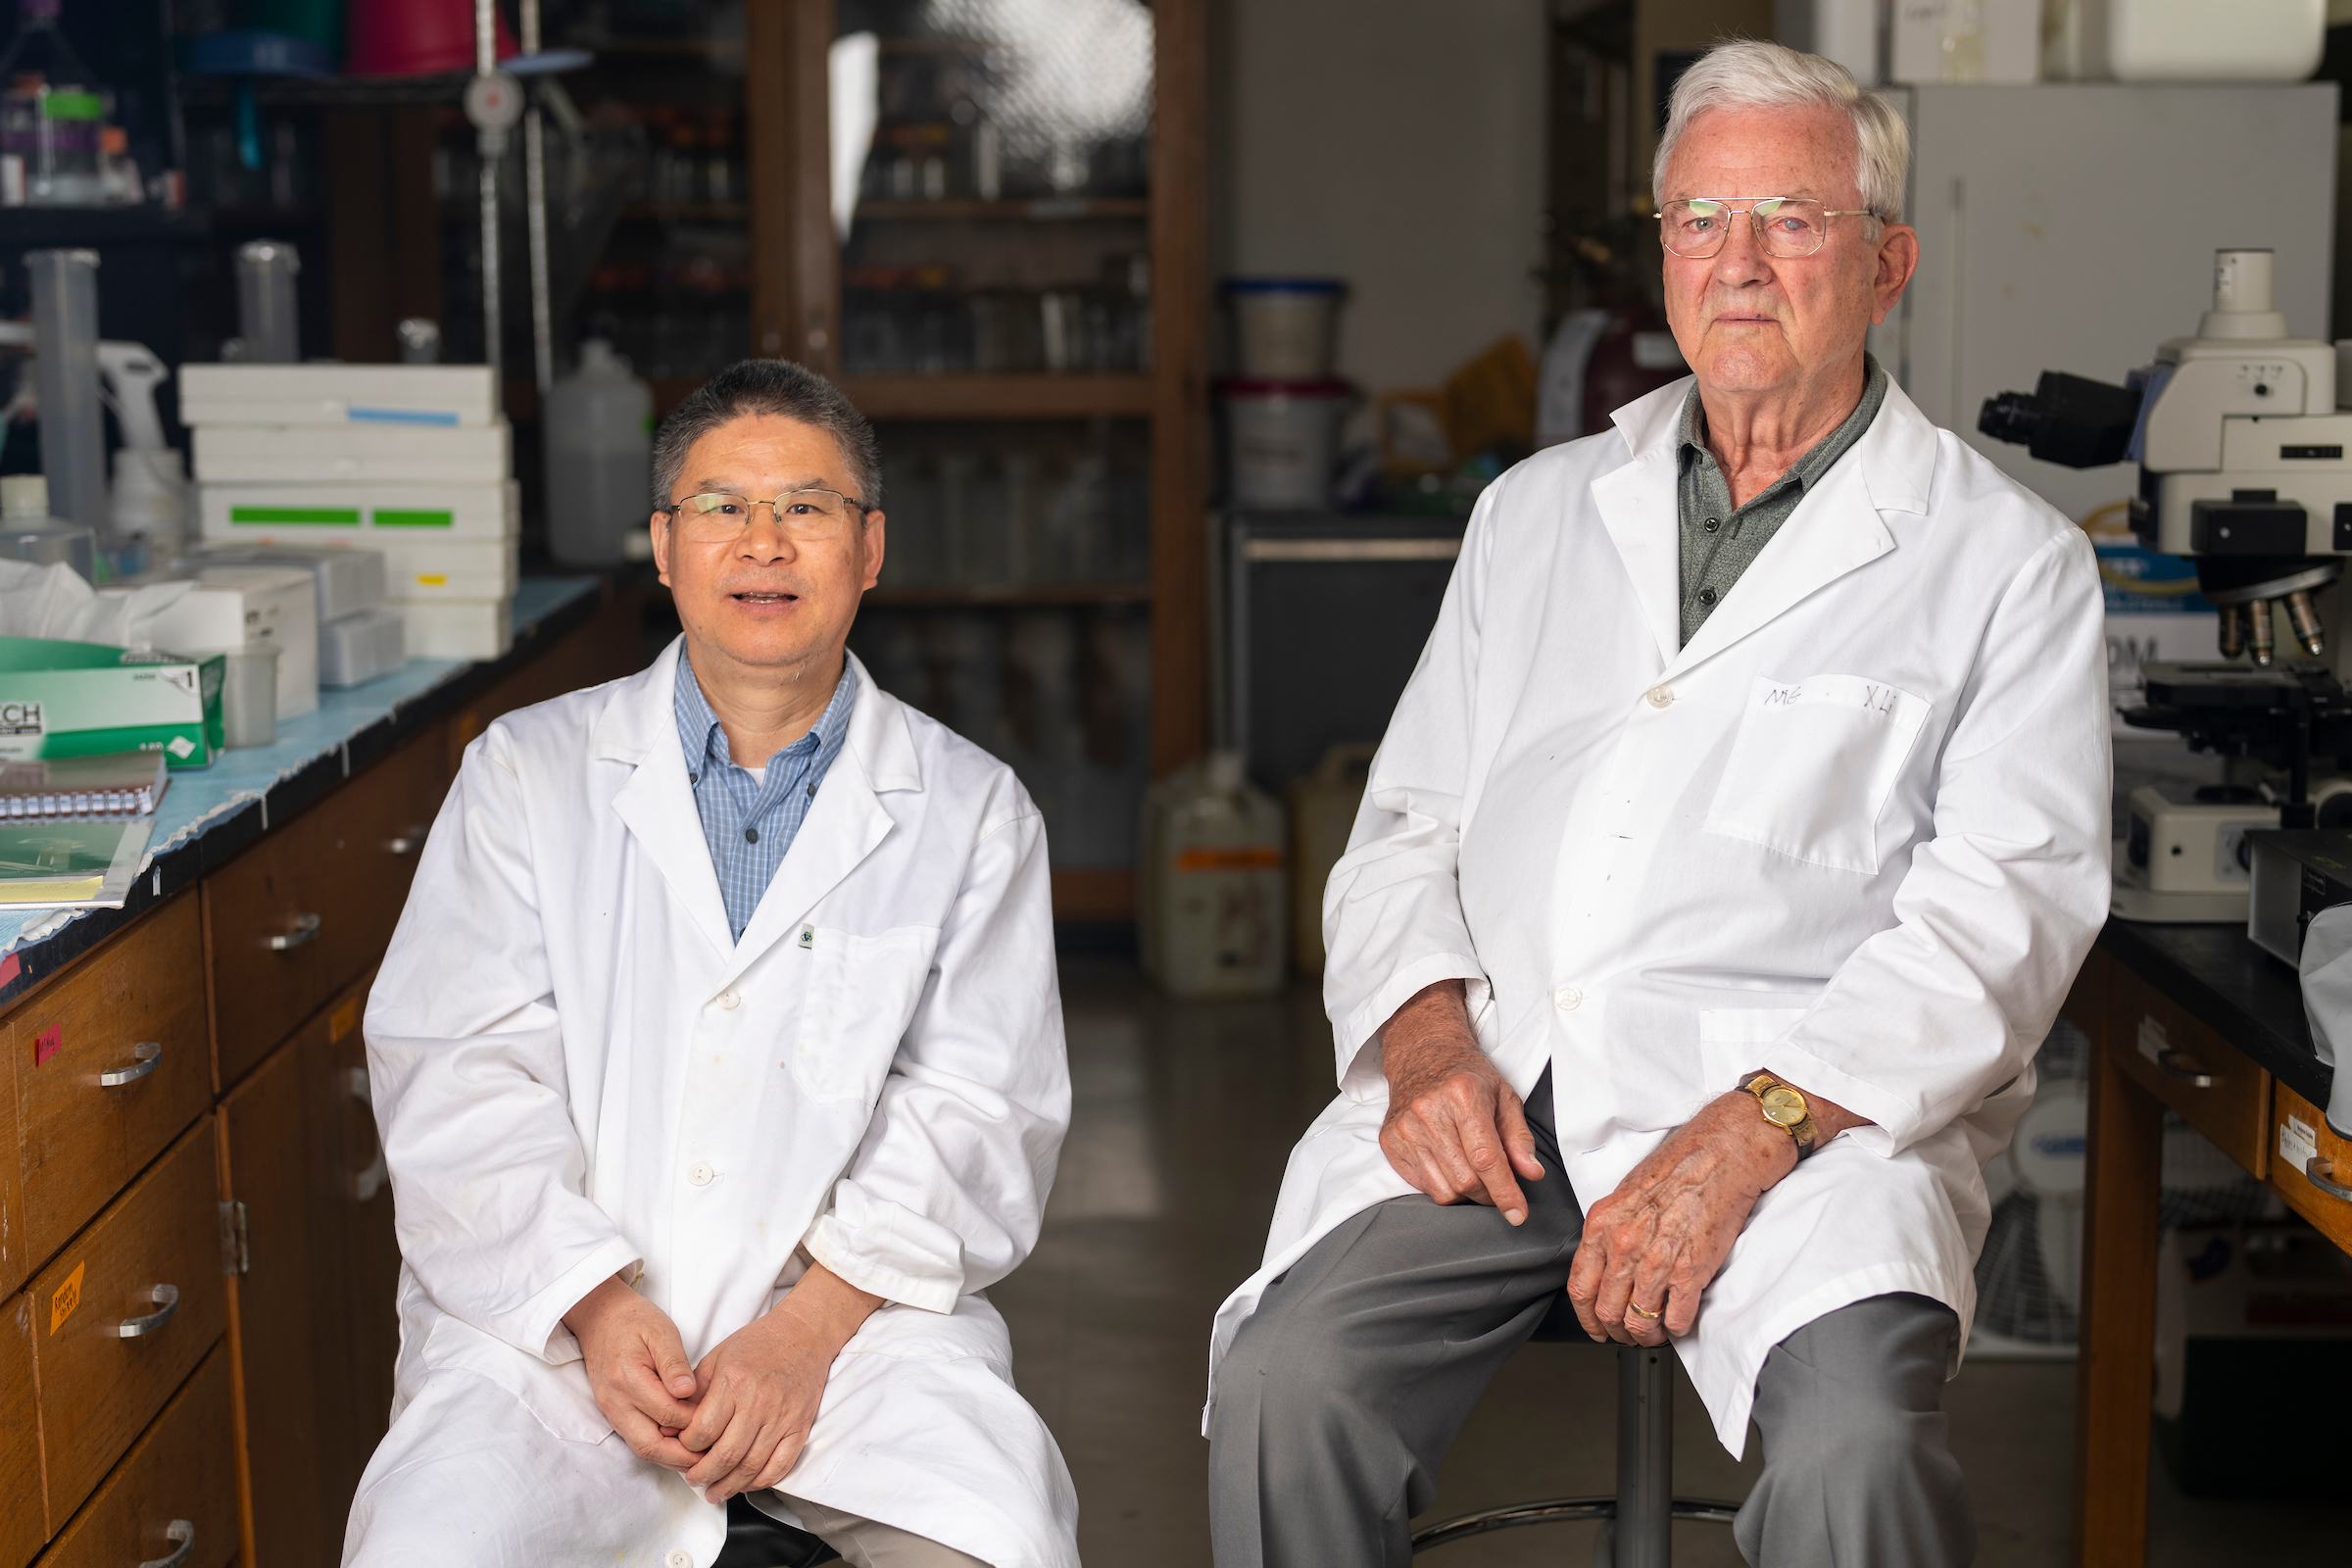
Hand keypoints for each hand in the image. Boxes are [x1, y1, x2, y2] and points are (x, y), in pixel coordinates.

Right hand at [563, 1273, 700, 1471]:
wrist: (600, 1318)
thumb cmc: (634, 1321)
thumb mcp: (661, 1331)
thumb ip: (674, 1363)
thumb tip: (687, 1391)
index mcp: (628, 1379)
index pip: (667, 1414)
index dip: (693, 1421)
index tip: (716, 1419)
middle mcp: (615, 1402)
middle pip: (650, 1446)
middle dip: (682, 1457)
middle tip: (713, 1457)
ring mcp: (611, 1411)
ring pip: (642, 1449)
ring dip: (671, 1458)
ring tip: (702, 1457)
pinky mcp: (613, 1414)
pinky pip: (637, 1440)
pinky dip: (661, 1448)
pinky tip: (683, 1446)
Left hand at [680, 1264, 881, 1503]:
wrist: (803, 1335)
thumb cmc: (756, 1345)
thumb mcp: (717, 1358)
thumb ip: (694, 1393)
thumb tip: (670, 1427)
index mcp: (734, 1381)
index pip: (703, 1430)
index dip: (687, 1447)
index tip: (683, 1449)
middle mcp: (759, 1402)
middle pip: (726, 1454)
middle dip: (704, 1474)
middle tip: (693, 1480)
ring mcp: (782, 1417)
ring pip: (752, 1466)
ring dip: (730, 1485)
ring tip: (714, 1492)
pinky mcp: (800, 1426)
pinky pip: (781, 1465)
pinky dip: (762, 1481)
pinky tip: (746, 1484)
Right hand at [1377, 981, 1544, 1223]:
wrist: (1422, 1054)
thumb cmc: (1468, 1076)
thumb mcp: (1504, 1097)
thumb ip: (1519, 1137)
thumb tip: (1532, 1173)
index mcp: (1462, 1096)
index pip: (1486, 1158)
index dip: (1505, 1192)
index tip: (1518, 1214)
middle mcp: (1428, 1112)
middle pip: (1465, 1180)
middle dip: (1489, 1195)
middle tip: (1498, 1187)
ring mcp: (1404, 1128)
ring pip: (1443, 1189)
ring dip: (1466, 1195)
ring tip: (1475, 1176)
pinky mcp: (1390, 1141)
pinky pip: (1422, 1185)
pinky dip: (1443, 1186)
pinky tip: (1450, 1166)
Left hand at [1564, 1091, 1796, 1346]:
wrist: (1721, 1155)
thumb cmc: (1679, 1168)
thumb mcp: (1626, 1195)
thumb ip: (1611, 1232)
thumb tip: (1607, 1267)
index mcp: (1603, 1224)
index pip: (1579, 1287)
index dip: (1586, 1317)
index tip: (1596, 1327)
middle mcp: (1624, 1245)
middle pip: (1607, 1311)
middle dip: (1618, 1331)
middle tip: (1630, 1333)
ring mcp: (1657, 1261)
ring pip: (1639, 1323)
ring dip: (1647, 1335)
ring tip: (1656, 1331)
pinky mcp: (1691, 1271)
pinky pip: (1677, 1319)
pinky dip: (1677, 1328)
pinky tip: (1680, 1320)